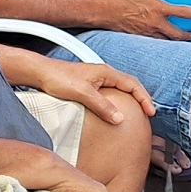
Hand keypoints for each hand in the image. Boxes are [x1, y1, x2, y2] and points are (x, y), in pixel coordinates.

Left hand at [29, 57, 155, 126]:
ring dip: (130, 100)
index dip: (144, 98)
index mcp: (106, 72)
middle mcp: (104, 74)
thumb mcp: (83, 94)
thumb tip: (119, 118)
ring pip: (120, 89)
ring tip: (135, 113)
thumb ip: (102, 106)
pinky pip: (110, 93)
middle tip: (148, 113)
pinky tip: (113, 111)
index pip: (133, 84)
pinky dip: (118, 102)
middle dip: (141, 99)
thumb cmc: (58, 78)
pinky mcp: (89, 85)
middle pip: (130, 86)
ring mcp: (96, 79)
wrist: (39, 73)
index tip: (150, 111)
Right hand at [94, 0, 190, 39]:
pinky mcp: (138, 36)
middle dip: (188, 35)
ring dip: (174, 40)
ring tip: (178, 37)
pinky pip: (153, 41)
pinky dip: (159, 40)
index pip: (184, 12)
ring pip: (166, 40)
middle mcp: (155, 23)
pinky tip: (159, 37)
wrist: (102, 9)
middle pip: (179, 35)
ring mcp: (147, 32)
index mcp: (158, 8)